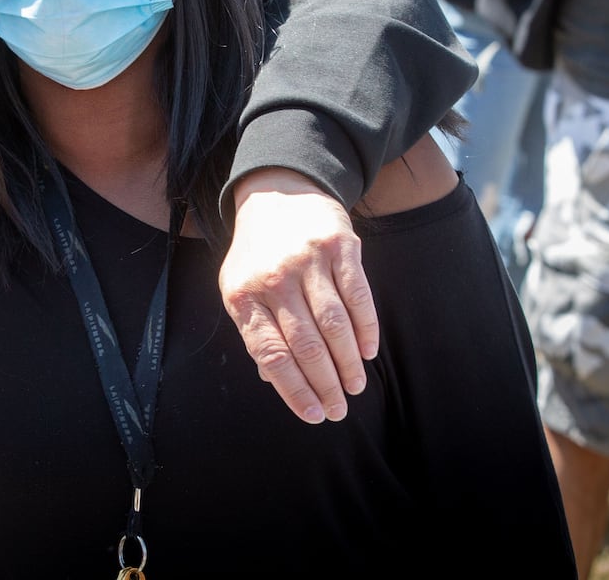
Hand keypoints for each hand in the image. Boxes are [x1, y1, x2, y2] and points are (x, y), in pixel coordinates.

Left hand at [221, 169, 375, 424]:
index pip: (270, 354)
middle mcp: (273, 278)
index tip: (314, 414)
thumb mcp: (240, 288)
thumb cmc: (257, 254)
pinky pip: (358, 296)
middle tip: (340, 409)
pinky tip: (368, 351)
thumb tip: (275, 380)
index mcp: (242, 294)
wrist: (277, 193)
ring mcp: (307, 261)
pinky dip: (366, 329)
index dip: (294, 389)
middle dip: (326, 385)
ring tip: (355, 386)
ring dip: (348, 363)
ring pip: (334, 325)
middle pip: (306, 345)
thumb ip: (256, 331)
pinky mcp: (339, 246)